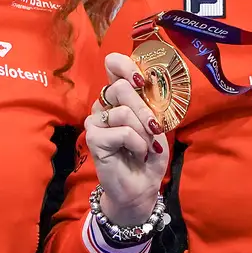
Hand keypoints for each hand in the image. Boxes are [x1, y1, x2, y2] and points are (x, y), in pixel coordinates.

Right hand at [86, 52, 168, 225]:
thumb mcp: (158, 125)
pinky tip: (136, 153)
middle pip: (120, 87)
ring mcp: (96, 121)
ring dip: (143, 131)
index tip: (142, 80)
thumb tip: (149, 84)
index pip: (113, 65)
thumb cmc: (149, 154)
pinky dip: (137, 143)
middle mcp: (105, 105)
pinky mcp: (93, 138)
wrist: (141, 187)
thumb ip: (152, 104)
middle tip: (154, 129)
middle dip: (144, 109)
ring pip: (123, 111)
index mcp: (120, 96)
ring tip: (145, 147)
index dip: (125, 65)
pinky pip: (122, 131)